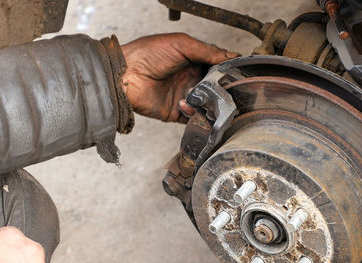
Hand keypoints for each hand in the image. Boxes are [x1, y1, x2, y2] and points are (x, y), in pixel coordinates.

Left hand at [121, 33, 239, 121]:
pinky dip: (195, 115)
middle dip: (220, 90)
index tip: (236, 75)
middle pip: (214, 88)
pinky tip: (186, 104)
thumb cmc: (148, 54)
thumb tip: (230, 56)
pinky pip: (192, 118)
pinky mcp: (175, 112)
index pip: (216, 68)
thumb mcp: (182, 44)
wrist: (126, 75)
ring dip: (209, 104)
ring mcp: (183, 96)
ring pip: (206, 105)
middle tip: (225, 91)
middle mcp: (189, 79)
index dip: (226, 72)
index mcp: (192, 61)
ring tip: (205, 99)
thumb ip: (207, 51)